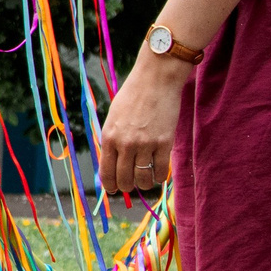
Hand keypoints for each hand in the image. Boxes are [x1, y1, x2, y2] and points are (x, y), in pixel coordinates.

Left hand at [97, 61, 181, 193]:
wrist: (156, 80)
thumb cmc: (133, 96)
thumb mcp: (113, 118)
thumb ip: (112, 140)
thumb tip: (111, 164)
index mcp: (109, 137)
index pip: (106, 173)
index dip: (110, 186)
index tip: (114, 190)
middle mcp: (125, 144)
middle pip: (124, 180)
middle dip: (127, 186)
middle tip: (132, 184)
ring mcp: (145, 144)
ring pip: (142, 179)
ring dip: (144, 184)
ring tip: (146, 180)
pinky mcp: (164, 143)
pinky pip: (161, 171)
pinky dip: (160, 177)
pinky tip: (159, 175)